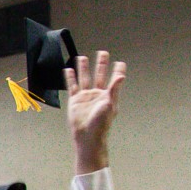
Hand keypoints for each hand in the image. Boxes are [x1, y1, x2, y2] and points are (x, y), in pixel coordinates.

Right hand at [65, 51, 125, 175]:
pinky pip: (72, 86)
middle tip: (103, 53)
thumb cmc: (101, 124)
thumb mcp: (109, 105)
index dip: (117, 71)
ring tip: (82, 57)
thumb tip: (121, 76)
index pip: (113, 80)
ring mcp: (85, 96)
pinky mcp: (75, 100)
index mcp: (108, 95)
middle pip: (99, 75)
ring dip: (84, 68)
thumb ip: (114, 89)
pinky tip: (69, 70)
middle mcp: (97, 94)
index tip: (120, 63)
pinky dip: (70, 78)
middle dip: (101, 64)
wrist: (87, 136)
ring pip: (84, 78)